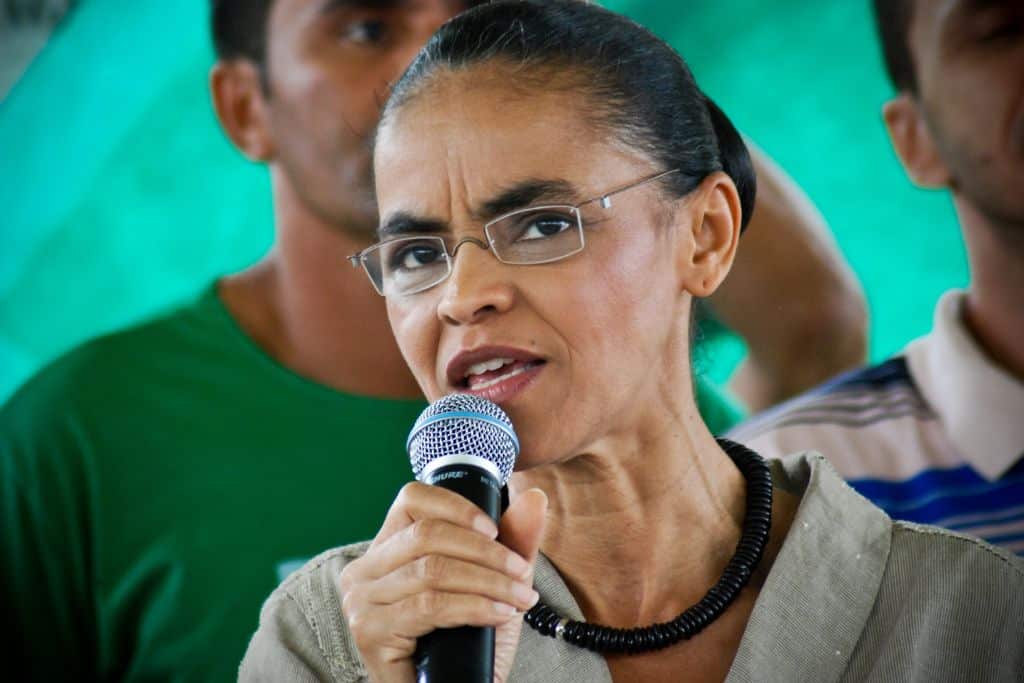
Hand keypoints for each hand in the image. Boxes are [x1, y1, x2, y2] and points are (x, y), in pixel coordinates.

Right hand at [339, 483, 547, 682]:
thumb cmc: (466, 641)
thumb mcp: (494, 583)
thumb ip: (512, 541)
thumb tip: (534, 498)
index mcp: (387, 549)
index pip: (411, 500)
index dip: (456, 507)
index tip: (494, 530)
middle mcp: (365, 570)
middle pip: (426, 535)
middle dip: (485, 551)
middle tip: (520, 572)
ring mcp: (362, 601)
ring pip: (432, 570)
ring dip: (488, 582)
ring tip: (518, 598)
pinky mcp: (370, 631)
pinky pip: (429, 606)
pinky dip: (473, 606)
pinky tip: (498, 614)